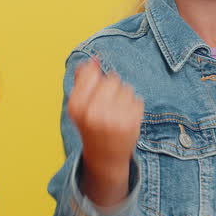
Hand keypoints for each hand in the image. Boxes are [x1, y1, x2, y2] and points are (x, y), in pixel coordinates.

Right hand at [67, 58, 143, 207]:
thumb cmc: (91, 125)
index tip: (96, 89)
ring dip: (124, 96)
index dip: (97, 78)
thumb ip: (82, 80)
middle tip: (108, 104)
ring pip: (127, 88)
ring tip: (117, 112)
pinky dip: (134, 106)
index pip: (92, 73)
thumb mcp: (79, 105)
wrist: (105, 156)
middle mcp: (94, 112)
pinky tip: (125, 118)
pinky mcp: (132, 122)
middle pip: (112, 79)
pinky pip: (137, 99)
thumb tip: (93, 59)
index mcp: (77, 106)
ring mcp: (114, 118)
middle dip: (112, 88)